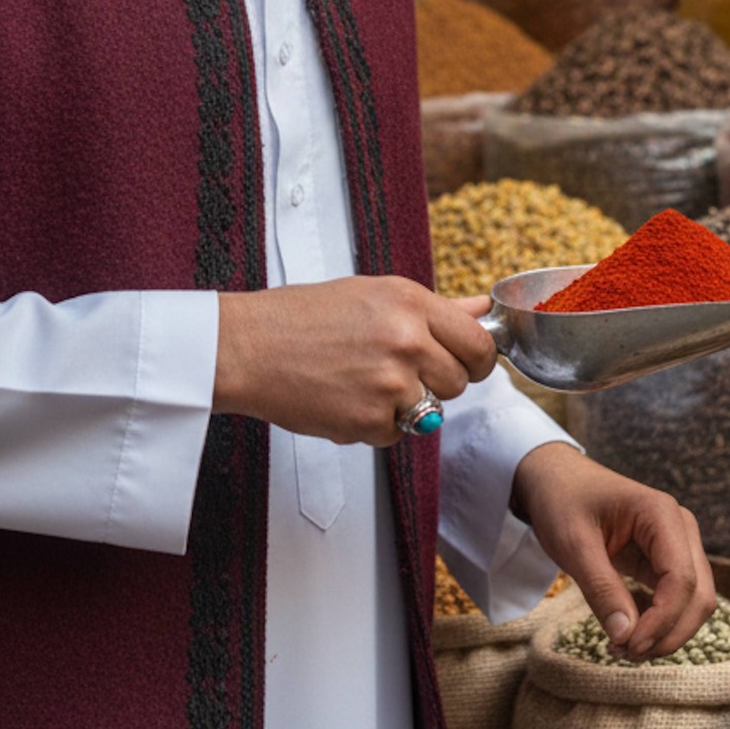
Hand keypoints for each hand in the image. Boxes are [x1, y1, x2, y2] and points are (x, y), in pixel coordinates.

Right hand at [214, 278, 496, 445]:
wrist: (248, 346)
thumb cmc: (301, 316)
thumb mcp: (372, 294)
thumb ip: (434, 308)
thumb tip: (481, 310)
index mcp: (410, 302)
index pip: (479, 344)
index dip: (477, 359)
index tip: (465, 363)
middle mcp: (406, 340)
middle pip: (460, 382)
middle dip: (436, 382)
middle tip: (397, 370)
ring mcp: (390, 383)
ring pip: (431, 411)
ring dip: (406, 405)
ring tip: (364, 381)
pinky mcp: (370, 421)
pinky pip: (395, 434)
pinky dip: (374, 424)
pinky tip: (344, 398)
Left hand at [512, 442, 715, 661]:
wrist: (553, 480)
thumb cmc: (561, 501)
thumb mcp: (573, 544)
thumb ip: (602, 589)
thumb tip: (627, 637)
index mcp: (661, 514)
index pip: (681, 579)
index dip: (663, 621)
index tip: (630, 647)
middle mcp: (680, 528)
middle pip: (698, 596)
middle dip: (668, 633)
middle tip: (625, 654)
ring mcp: (677, 544)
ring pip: (693, 603)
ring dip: (666, 633)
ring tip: (622, 648)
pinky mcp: (665, 561)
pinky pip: (676, 600)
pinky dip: (659, 623)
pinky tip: (628, 634)